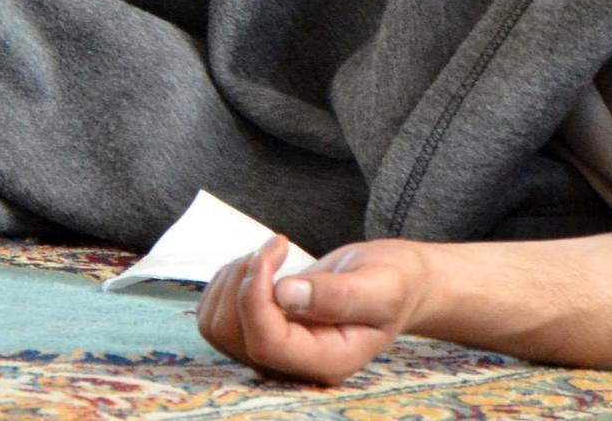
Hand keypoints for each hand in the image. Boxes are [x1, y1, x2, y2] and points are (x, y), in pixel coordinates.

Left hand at [198, 236, 429, 384]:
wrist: (394, 285)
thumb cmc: (394, 284)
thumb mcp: (381, 285)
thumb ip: (339, 295)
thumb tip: (284, 294)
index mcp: (326, 361)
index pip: (265, 344)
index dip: (254, 298)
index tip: (271, 253)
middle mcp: (293, 365)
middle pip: (232, 336)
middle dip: (243, 281)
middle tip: (276, 247)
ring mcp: (272, 351)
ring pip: (217, 325)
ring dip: (234, 278)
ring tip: (271, 254)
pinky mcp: (259, 332)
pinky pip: (217, 313)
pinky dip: (229, 279)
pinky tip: (262, 264)